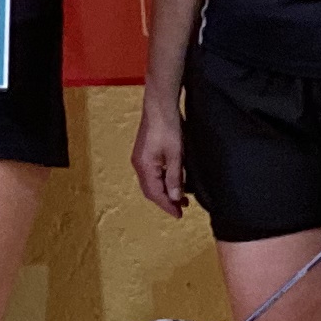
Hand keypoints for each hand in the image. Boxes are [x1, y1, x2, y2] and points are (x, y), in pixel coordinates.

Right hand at [132, 90, 187, 216]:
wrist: (160, 106)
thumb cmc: (168, 127)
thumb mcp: (176, 155)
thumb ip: (175, 178)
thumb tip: (175, 197)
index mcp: (145, 167)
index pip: (156, 194)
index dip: (168, 206)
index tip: (179, 215)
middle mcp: (138, 165)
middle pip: (150, 191)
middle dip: (165, 201)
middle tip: (181, 208)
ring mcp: (140, 158)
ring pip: (151, 182)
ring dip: (164, 191)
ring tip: (180, 197)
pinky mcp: (144, 152)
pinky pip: (151, 173)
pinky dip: (161, 181)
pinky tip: (173, 180)